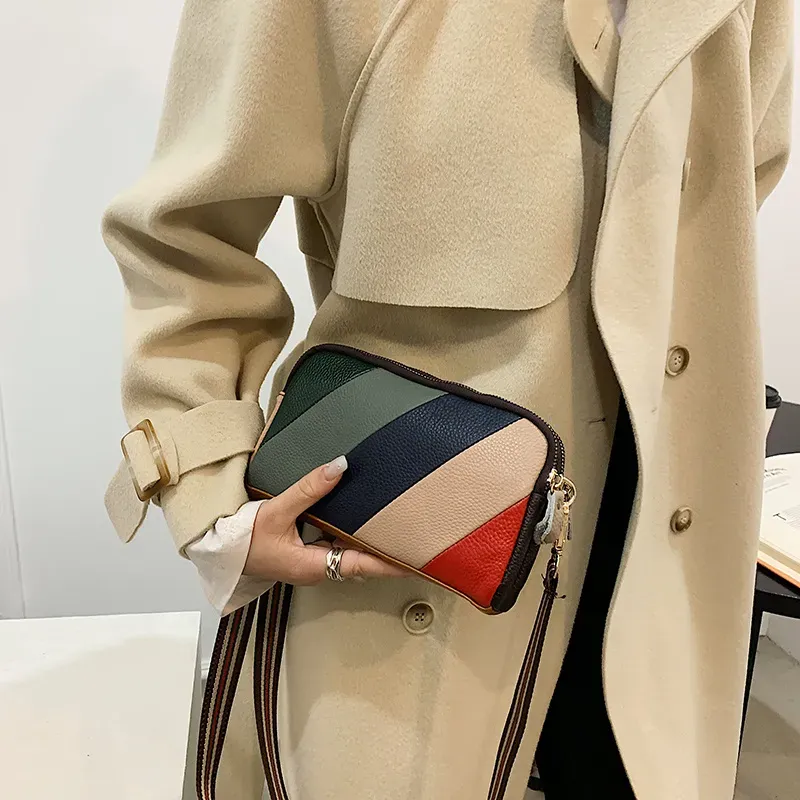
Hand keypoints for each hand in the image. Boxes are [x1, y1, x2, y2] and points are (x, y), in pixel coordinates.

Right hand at [243, 455, 407, 584]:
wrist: (216, 550)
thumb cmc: (242, 540)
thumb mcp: (276, 511)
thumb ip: (309, 489)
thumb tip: (339, 467)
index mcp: (313, 566)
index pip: (363, 566)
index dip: (391, 562)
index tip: (416, 559)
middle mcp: (317, 567)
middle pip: (360, 559)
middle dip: (385, 548)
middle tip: (411, 533)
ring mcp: (310, 561)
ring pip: (348, 551)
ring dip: (367, 538)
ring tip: (393, 522)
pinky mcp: (304, 552)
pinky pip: (334, 543)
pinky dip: (349, 531)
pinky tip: (358, 514)